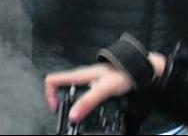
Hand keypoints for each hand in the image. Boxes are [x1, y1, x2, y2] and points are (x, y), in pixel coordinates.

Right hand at [44, 54, 165, 122]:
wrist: (138, 70)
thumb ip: (88, 101)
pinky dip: (84, 105)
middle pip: (61, 88)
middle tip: (69, 116)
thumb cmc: (122, 74)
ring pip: (73, 93)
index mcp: (78, 75)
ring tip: (80, 116)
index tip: (56, 108)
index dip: (49, 94)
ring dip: (73, 105)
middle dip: (61, 102)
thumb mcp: (103, 89)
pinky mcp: (96, 86)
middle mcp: (81, 77)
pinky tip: (92, 111)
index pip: (52, 80)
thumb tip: (73, 114)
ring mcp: (89, 82)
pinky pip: (84, 96)